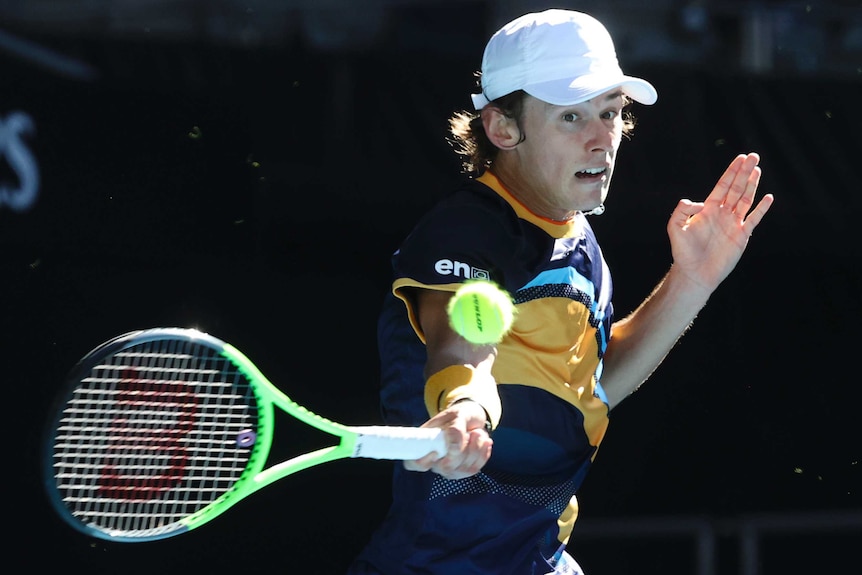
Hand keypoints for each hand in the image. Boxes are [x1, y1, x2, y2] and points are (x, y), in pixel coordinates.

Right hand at [403, 401, 492, 479]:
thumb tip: (453, 448)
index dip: (422, 463)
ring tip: (478, 432)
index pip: (413, 463)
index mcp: (424, 444)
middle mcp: (434, 460)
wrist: (473, 418)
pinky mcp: (464, 471)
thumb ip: (455, 428)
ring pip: (462, 469)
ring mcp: (449, 468)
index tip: (435, 452)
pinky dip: (483, 454)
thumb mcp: (458, 414)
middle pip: (445, 468)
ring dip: (475, 449)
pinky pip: (474, 469)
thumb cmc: (460, 414)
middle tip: (471, 432)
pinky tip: (485, 442)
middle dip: (462, 451)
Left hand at [666, 152, 773, 291]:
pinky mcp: (741, 236)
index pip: (722, 186)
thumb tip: (697, 202)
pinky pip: (753, 219)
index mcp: (709, 209)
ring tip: (758, 170)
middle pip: (736, 188)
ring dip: (752, 185)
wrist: (694, 273)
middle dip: (744, 172)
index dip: (731, 172)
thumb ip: (681, 210)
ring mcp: (733, 224)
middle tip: (753, 156)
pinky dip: (761, 209)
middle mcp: (723, 214)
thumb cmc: (683, 252)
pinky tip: (768, 197)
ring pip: (745, 200)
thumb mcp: (675, 227)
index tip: (739, 158)